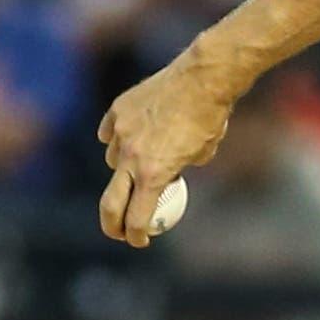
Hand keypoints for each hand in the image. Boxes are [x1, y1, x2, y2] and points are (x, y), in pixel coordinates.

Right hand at [98, 49, 238, 245]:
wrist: (202, 79)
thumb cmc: (210, 118)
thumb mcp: (201, 153)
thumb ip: (178, 167)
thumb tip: (169, 174)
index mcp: (154, 174)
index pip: (137, 218)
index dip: (136, 235)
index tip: (140, 241)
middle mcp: (131, 157)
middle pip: (111, 203)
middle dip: (112, 224)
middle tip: (118, 231)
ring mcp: (120, 133)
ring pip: (111, 161)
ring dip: (121, 170)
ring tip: (139, 165)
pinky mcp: (117, 111)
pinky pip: (109, 133)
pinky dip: (116, 140)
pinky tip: (127, 139)